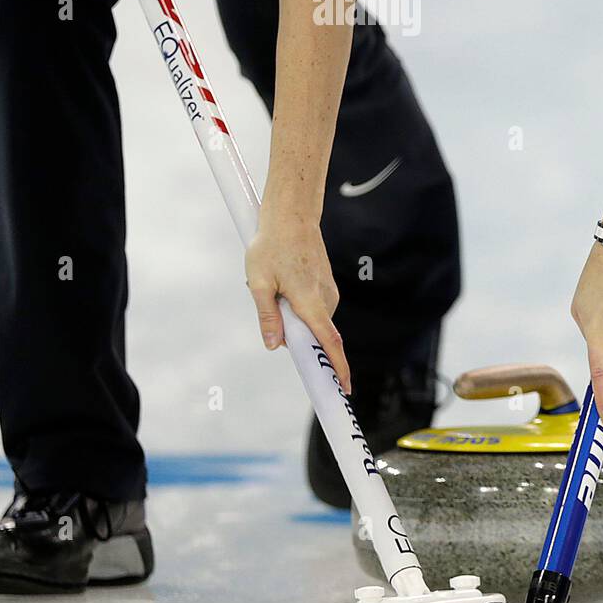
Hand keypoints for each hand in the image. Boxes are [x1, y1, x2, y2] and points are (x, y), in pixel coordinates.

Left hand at [245, 211, 350, 393]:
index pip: (329, 343)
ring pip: (313, 319)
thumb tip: (274, 345)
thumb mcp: (259, 282)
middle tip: (273, 306)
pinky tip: (283, 283)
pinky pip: (314, 307)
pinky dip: (300, 306)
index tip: (343, 387)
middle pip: (315, 334)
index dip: (337, 367)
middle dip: (295, 335)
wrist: (292, 215)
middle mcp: (325, 299)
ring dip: (295, 317)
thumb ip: (267, 316)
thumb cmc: (272, 245)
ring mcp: (328, 291)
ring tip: (274, 287)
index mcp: (310, 302)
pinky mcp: (326, 285)